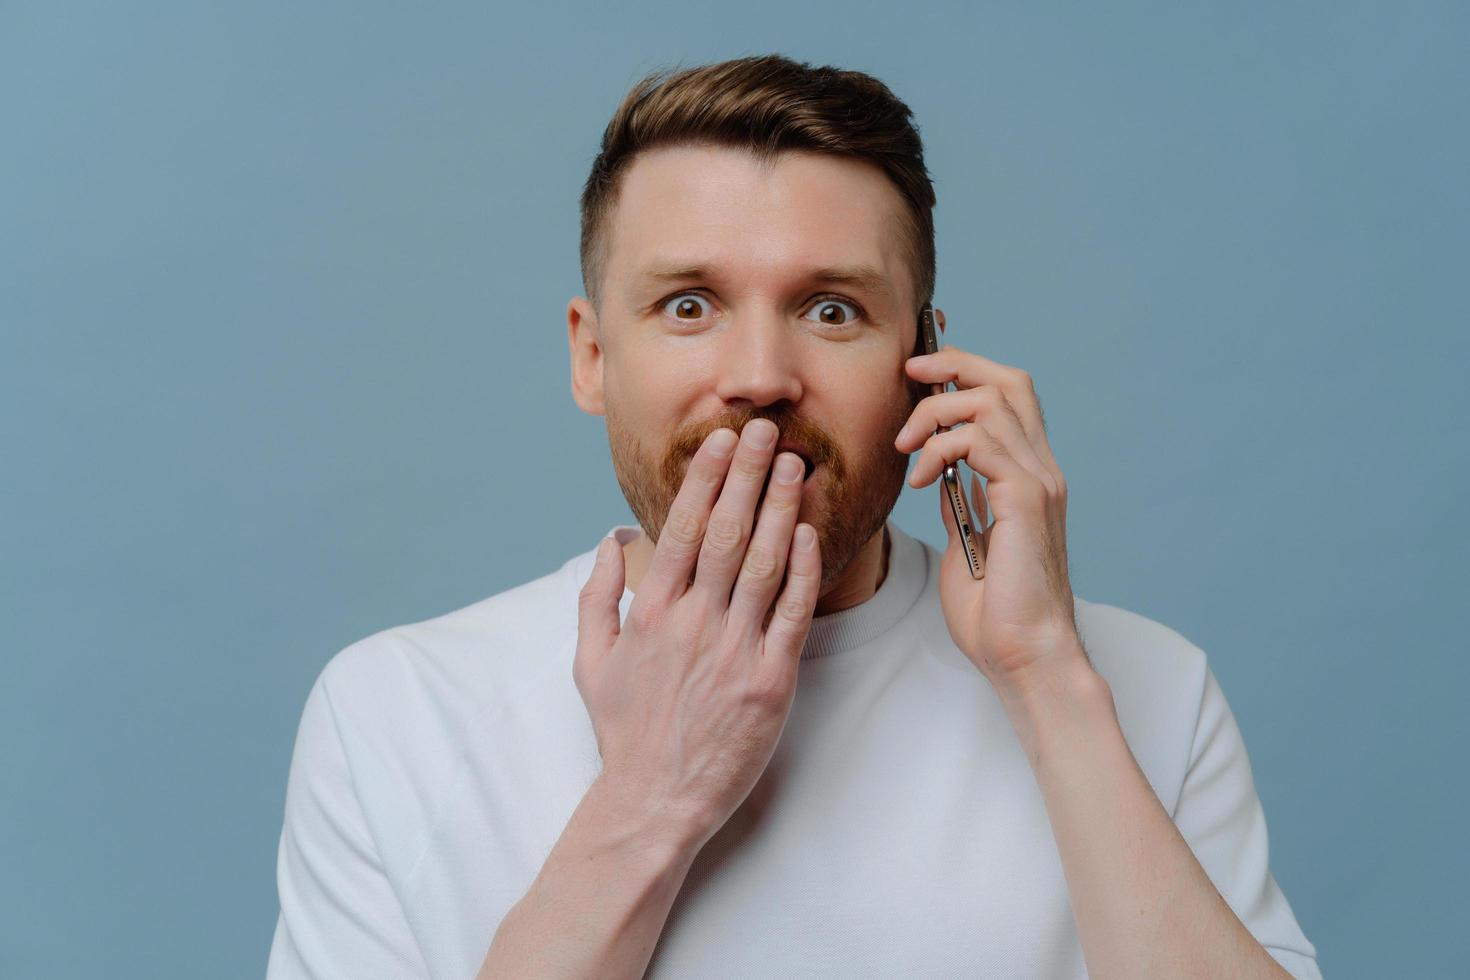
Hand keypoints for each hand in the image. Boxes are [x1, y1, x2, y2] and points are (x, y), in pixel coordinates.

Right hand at [574, 418, 820, 844]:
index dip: (705, 478)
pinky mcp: (770, 682)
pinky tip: (809, 533)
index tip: (720, 439)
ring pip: (762, 564)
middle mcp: (692, 623)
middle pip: (726, 532)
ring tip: (794, 466)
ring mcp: (733, 651)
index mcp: (651, 612)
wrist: (654, 799)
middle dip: (746, 474)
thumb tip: (611, 539)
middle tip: (764, 430)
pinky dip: (801, 571)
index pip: (682, 528)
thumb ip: (596, 595)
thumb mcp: (589, 660)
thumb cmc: (623, 730)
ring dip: (779, 508)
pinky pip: (791, 614)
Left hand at [894, 344, 1087, 699]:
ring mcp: (1038, 482)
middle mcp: (1041, 470)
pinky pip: (983, 440)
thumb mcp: (967, 541)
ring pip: (991, 400)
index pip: (1008, 396)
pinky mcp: (1025, 500)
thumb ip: (962, 502)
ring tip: (906, 449)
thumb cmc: (996, 613)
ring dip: (935, 412)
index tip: (918, 377)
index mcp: (1029, 477)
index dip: (965, 371)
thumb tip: (942, 474)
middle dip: (954, 364)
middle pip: (1008, 380)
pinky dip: (942, 447)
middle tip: (910, 375)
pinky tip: (921, 478)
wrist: (1024, 655)